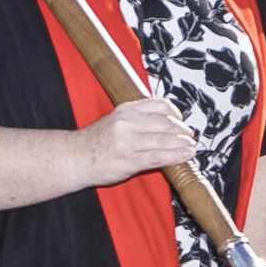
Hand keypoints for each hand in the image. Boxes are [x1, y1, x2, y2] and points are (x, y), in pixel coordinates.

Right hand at [78, 96, 198, 188]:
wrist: (74, 158)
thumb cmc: (95, 141)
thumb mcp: (115, 119)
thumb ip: (138, 118)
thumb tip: (166, 121)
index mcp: (126, 110)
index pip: (160, 105)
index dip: (176, 113)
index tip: (181, 121)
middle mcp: (127, 123)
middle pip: (166, 122)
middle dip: (183, 130)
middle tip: (190, 136)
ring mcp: (128, 142)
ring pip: (165, 140)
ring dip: (183, 144)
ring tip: (191, 147)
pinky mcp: (129, 161)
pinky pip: (159, 157)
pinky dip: (176, 156)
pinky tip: (185, 156)